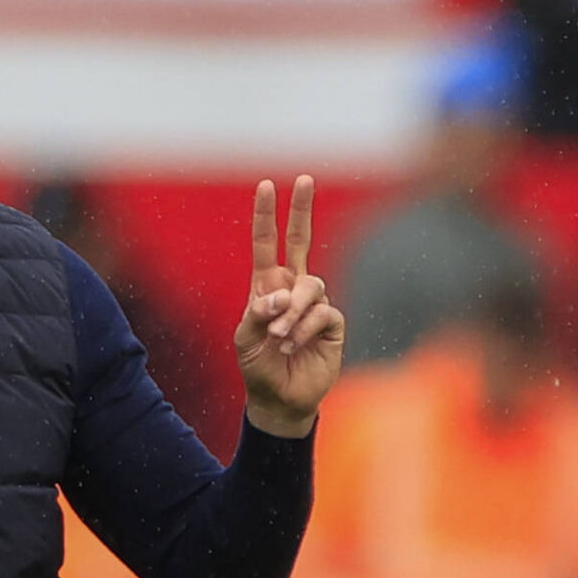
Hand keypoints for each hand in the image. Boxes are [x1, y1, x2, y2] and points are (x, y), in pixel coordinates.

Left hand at [233, 176, 343, 437]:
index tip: (266, 186)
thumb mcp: (246, 339)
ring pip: (309, 286)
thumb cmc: (258, 367)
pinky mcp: (332, 323)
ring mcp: (314, 304)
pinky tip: (292, 346)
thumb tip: (281, 293)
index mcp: (266, 287)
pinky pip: (321, 313)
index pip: (266, 244)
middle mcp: (293, 289)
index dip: (266, 216)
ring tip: (278, 338)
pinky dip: (303, 329)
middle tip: (304, 178)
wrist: (280, 399)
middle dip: (302, 210)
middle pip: (301, 241)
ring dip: (291, 311)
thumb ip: (259, 313)